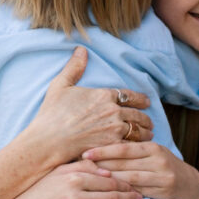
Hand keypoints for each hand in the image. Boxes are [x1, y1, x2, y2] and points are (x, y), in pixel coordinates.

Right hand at [0, 160, 140, 198]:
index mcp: (71, 178)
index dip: (124, 182)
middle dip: (129, 196)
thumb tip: (107, 170)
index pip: (107, 180)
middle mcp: (74, 196)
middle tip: (141, 196)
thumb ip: (82, 168)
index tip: (133, 184)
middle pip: (111, 196)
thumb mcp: (56, 173)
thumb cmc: (39, 193)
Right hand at [16, 48, 153, 170]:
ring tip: (148, 134)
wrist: (49, 139)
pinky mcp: (112, 145)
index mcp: (104, 95)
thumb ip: (74, 67)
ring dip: (145, 132)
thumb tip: (81, 50)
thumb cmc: (53, 113)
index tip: (146, 102)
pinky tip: (138, 148)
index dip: (140, 99)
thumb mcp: (61, 85)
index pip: (130, 95)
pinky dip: (137, 146)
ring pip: (138, 130)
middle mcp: (113, 111)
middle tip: (149, 122)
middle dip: (145, 118)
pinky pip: (132, 145)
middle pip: (137, 114)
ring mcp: (115, 129)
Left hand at [82, 142, 198, 198]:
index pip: (123, 148)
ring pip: (130, 179)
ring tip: (91, 181)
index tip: (84, 154)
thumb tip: (98, 150)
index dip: (103, 151)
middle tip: (81, 168)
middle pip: (124, 164)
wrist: (190, 184)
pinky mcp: (164, 191)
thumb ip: (130, 151)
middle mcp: (159, 160)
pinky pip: (138, 191)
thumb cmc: (161, 166)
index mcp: (152, 147)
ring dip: (110, 180)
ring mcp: (162, 177)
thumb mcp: (150, 153)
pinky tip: (108, 193)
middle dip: (102, 166)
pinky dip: (123, 192)